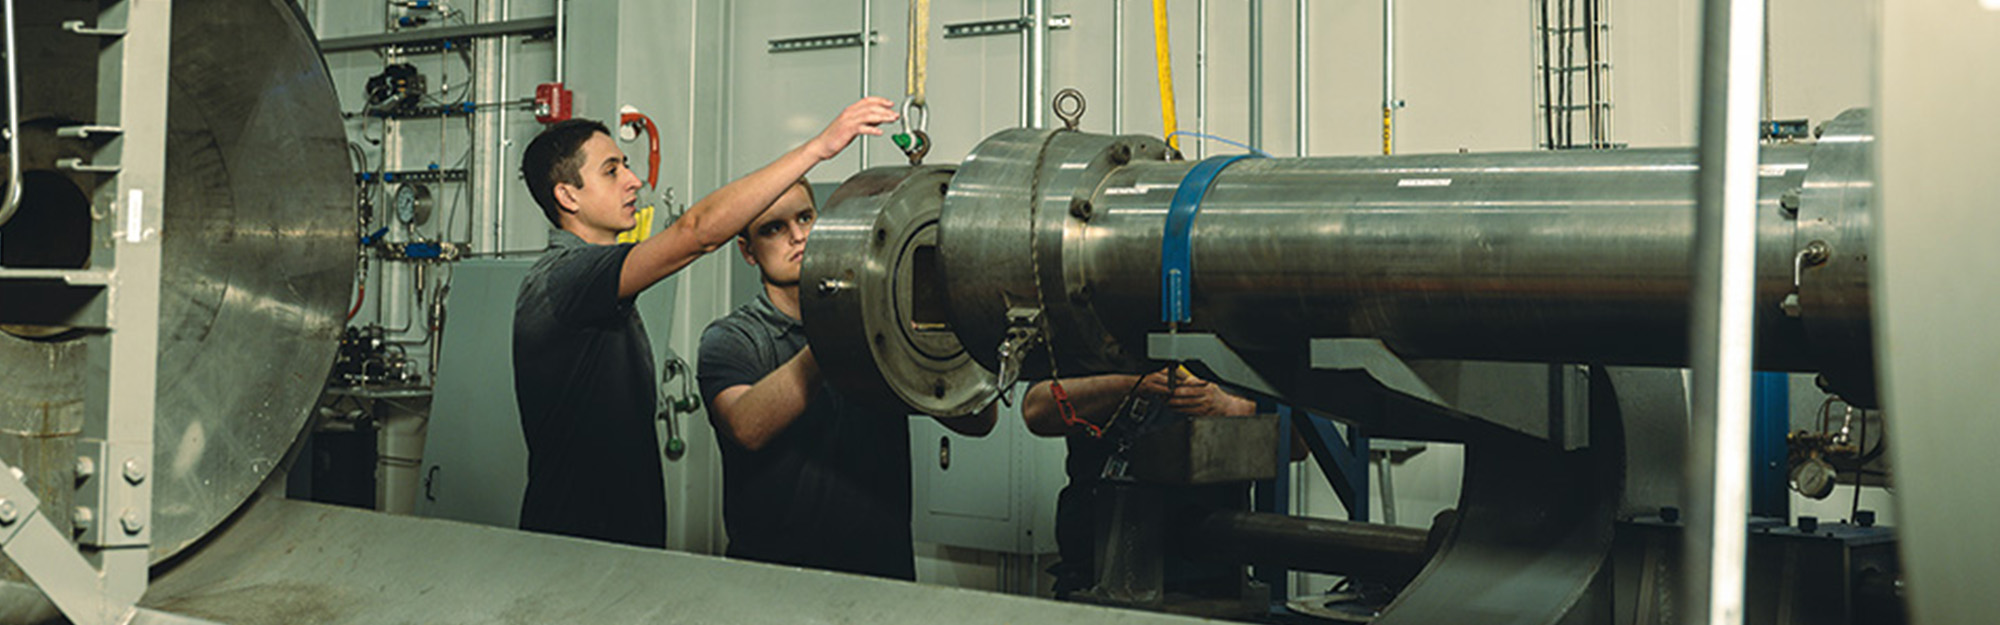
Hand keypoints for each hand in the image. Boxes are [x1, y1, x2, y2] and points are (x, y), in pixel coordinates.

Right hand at [805, 97, 898, 160]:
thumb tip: (879, 119)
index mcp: (850, 110)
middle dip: (885, 110)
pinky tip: (880, 132)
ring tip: (891, 120)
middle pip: (871, 107)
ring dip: (882, 117)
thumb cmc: (835, 137)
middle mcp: (849, 113)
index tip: (890, 104)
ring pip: (869, 115)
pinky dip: (873, 129)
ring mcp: (848, 121)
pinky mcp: (847, 130)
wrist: (821, 146)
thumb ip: (865, 121)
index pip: (867, 101)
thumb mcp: (853, 127)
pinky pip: (863, 128)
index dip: (880, 100)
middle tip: (895, 115)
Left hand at [1137, 367, 1255, 416]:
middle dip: (1172, 394)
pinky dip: (1178, 410)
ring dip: (1172, 403)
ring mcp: (1203, 405)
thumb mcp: (1208, 384)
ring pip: (1184, 404)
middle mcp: (1205, 395)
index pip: (1187, 384)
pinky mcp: (1202, 414)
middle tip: (1163, 394)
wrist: (1227, 407)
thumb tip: (1182, 378)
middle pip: (1184, 394)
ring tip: (1164, 401)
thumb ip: (1195, 381)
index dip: (1176, 385)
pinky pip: (1187, 412)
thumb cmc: (1216, 395)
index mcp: (1205, 386)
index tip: (1168, 385)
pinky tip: (1172, 408)